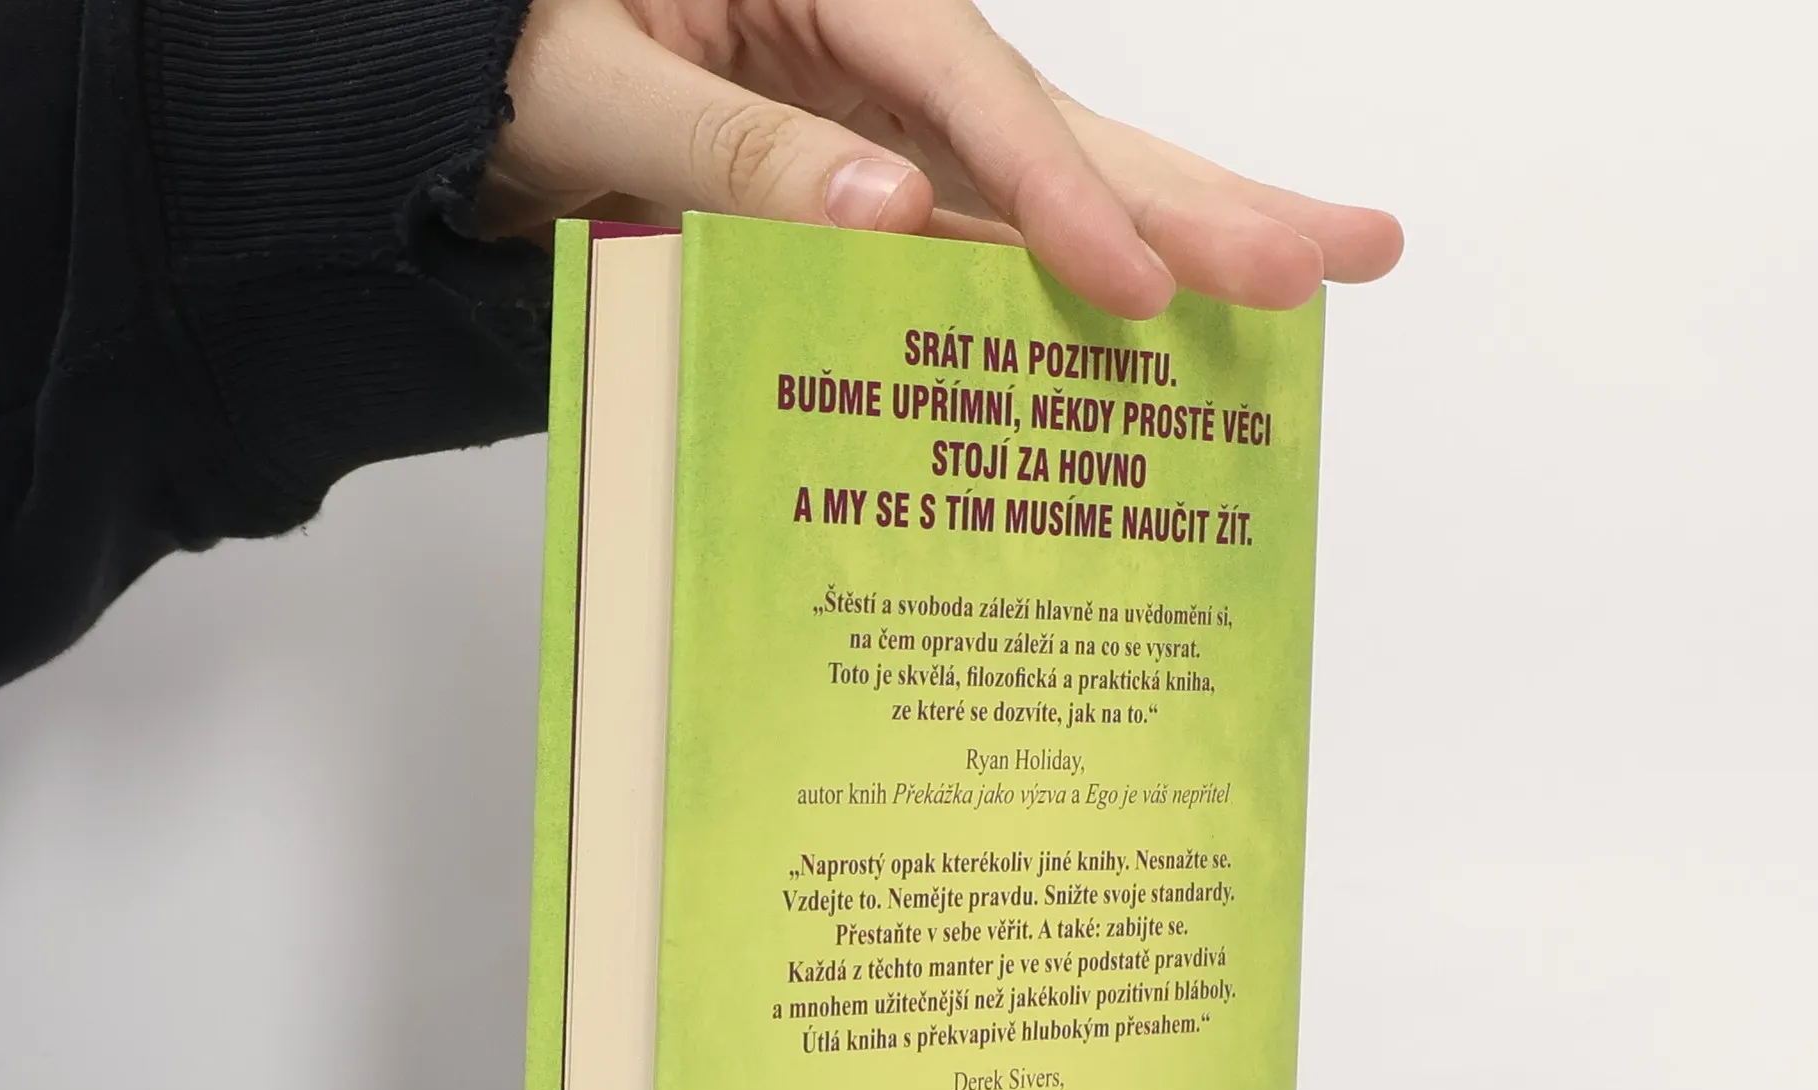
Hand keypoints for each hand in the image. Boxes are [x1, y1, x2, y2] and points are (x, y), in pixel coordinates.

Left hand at [479, 0, 1401, 317]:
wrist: (467, 73)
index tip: (1136, 291)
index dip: (1059, 196)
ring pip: (1059, 177)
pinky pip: (991, 234)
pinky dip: (1073, 279)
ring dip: (1185, 228)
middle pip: (1067, 122)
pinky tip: (1167, 316)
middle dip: (1205, 194)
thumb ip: (730, 146)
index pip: (970, 93)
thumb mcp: (589, 89)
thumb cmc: (504, 54)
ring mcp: (895, 119)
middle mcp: (886, 46)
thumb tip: (887, 219)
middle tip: (1350, 250)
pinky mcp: (885, 179)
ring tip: (1318, 267)